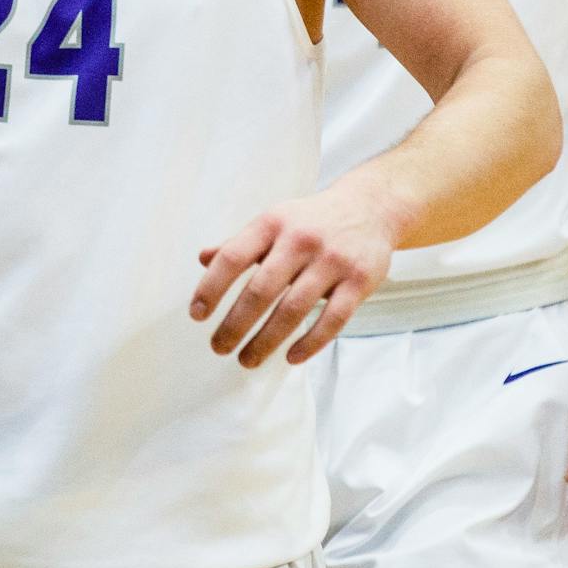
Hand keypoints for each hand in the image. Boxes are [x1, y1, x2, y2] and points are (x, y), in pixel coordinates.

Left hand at [191, 177, 397, 367]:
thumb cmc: (311, 220)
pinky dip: (310, 343)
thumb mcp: (273, 221)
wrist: (369, 207)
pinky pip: (332, 319)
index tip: (197, 314)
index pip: (233, 257)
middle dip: (235, 324)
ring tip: (247, 359)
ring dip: (266, 341)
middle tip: (219, 347)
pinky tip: (291, 357)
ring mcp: (332, 261)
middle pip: (261, 290)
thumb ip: (240, 243)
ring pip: (294, 310)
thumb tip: (203, 258)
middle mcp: (300, 240)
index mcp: (272, 223)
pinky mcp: (360, 281)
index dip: (211, 287)